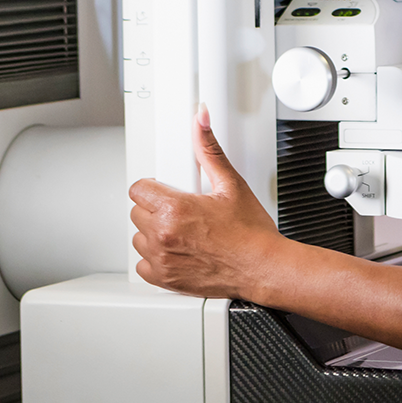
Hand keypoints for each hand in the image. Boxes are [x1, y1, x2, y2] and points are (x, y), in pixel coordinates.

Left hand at [129, 105, 286, 298]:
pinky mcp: (164, 279)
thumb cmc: (251, 233)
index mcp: (175, 208)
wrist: (263, 268)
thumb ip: (209, 150)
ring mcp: (161, 259)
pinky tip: (178, 251)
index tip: (168, 191)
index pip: (138, 189)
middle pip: (138, 212)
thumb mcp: (231, 184)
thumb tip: (201, 122)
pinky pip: (143, 266)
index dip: (155, 187)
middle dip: (157, 209)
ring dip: (155, 234)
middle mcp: (163, 234)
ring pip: (139, 238)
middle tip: (183, 212)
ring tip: (183, 232)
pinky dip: (156, 260)